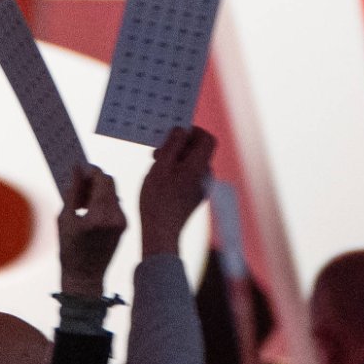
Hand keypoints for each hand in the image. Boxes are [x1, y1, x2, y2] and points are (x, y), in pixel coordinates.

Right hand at [57, 165, 126, 296]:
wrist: (85, 277)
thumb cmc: (69, 250)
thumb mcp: (65, 218)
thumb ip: (73, 191)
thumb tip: (77, 169)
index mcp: (99, 216)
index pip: (102, 179)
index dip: (91, 170)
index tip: (79, 170)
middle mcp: (115, 217)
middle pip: (110, 183)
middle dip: (94, 179)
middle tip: (78, 184)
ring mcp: (122, 222)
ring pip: (113, 192)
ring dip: (98, 190)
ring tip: (81, 201)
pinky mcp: (124, 226)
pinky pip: (114, 204)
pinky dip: (102, 201)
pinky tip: (89, 211)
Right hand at [139, 127, 216, 256]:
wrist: (161, 233)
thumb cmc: (157, 199)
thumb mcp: (160, 166)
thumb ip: (172, 145)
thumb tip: (181, 130)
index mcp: (200, 167)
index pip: (207, 139)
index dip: (193, 132)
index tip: (175, 134)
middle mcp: (206, 177)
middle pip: (199, 151)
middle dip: (180, 147)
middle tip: (157, 152)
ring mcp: (202, 188)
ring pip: (193, 165)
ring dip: (176, 160)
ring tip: (156, 167)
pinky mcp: (196, 198)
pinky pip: (190, 177)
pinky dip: (178, 173)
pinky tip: (162, 181)